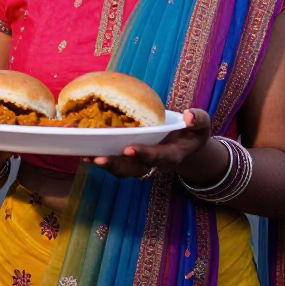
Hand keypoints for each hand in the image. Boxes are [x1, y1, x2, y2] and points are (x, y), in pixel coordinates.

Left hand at [87, 108, 215, 179]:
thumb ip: (198, 120)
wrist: (186, 145)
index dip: (145, 154)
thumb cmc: (193, 132)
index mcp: (172, 155)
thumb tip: (189, 116)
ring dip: (104, 164)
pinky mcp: (130, 159)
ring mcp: (141, 163)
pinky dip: (99, 157)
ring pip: (121, 169)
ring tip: (86, 156)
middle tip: (99, 159)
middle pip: (134, 169)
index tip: (130, 149)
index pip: (158, 157)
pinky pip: (114, 161)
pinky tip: (83, 149)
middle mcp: (153, 163)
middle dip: (116, 165)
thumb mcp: (201, 124)